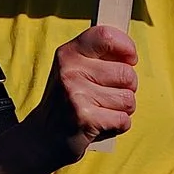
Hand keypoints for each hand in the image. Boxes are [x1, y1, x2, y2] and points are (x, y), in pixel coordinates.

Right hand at [19, 24, 137, 171]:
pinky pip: (124, 119)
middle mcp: (70, 70)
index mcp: (68, 53)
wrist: (43, 137)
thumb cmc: (68, 101)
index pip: (105, 36)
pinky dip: (119, 125)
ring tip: (103, 110)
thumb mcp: (74, 70)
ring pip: (128, 99)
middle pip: (127, 73)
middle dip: (128, 87)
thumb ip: (98, 58)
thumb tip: (130, 55)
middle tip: (108, 94)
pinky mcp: (85, 118)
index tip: (130, 58)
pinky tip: (102, 124)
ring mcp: (76, 94)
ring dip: (122, 109)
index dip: (126, 46)